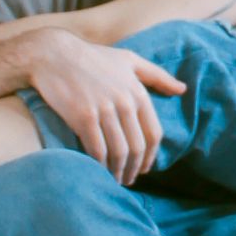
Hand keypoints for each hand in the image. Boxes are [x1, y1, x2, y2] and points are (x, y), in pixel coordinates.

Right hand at [26, 30, 187, 184]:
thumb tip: (182, 90)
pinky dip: (100, 165)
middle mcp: (124, 102)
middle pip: (137, 147)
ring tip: (115, 180)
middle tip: (129, 180)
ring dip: (119, 171)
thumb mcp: (129, 59)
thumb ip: (157, 75)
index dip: (151, 156)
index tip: (145, 168)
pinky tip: (98, 171)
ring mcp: (104, 110)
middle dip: (135, 168)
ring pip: (119, 152)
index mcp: (137, 92)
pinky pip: (97, 150)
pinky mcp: (83, 117)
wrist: (52, 54)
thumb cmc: (92, 57)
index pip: (153, 133)